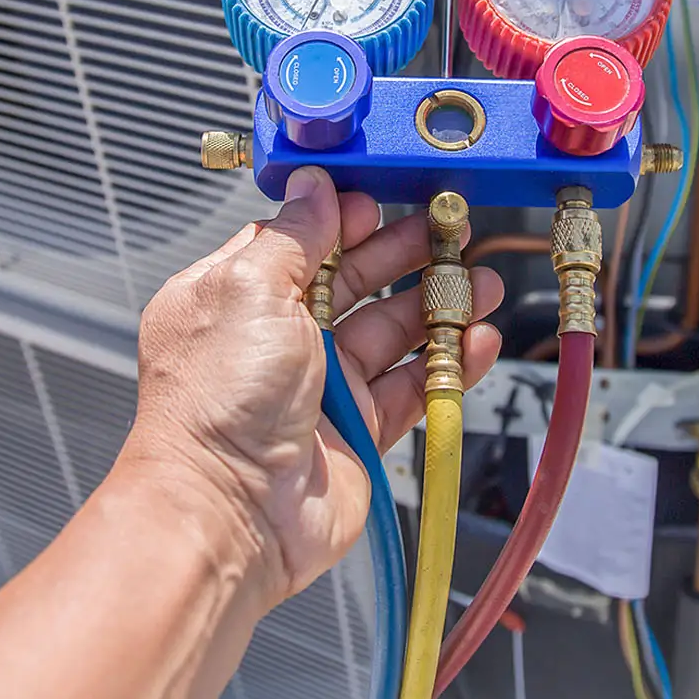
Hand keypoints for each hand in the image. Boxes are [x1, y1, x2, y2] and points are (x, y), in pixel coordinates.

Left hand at [124, 166, 503, 606]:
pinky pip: (413, 387)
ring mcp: (319, 388)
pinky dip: (450, 364)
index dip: (345, 216)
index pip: (299, 239)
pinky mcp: (357, 431)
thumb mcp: (251, 290)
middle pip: (354, 280)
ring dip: (438, 305)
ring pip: (391, 332)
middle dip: (404, 252)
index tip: (390, 196)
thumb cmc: (218, 405)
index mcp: (235, 297)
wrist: (229, 514)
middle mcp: (275, 339)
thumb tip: (313, 184)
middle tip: (451, 229)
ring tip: (481, 282)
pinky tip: (479, 340)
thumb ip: (294, 235)